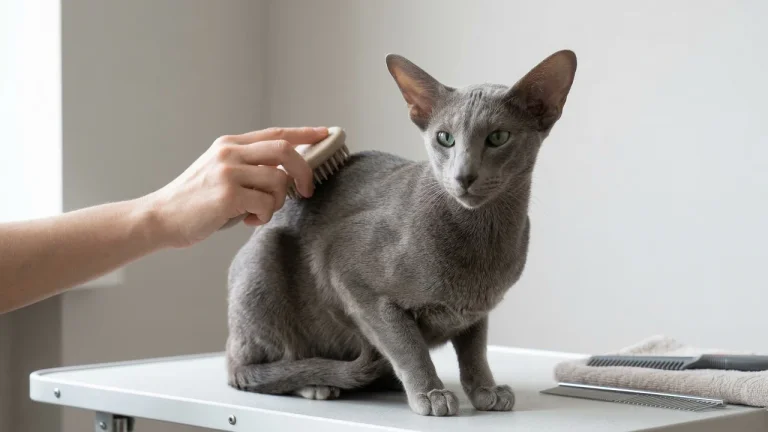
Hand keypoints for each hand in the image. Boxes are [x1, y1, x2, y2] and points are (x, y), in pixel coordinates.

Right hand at [146, 126, 328, 247]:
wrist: (161, 217)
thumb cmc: (196, 201)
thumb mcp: (222, 173)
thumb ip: (250, 168)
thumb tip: (288, 174)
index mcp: (230, 144)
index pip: (276, 133)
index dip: (304, 133)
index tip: (325, 134)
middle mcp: (230, 152)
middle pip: (284, 151)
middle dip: (304, 172)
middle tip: (307, 191)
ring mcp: (228, 171)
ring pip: (279, 181)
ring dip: (278, 202)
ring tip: (260, 212)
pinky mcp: (227, 194)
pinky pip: (267, 204)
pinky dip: (264, 216)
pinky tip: (248, 220)